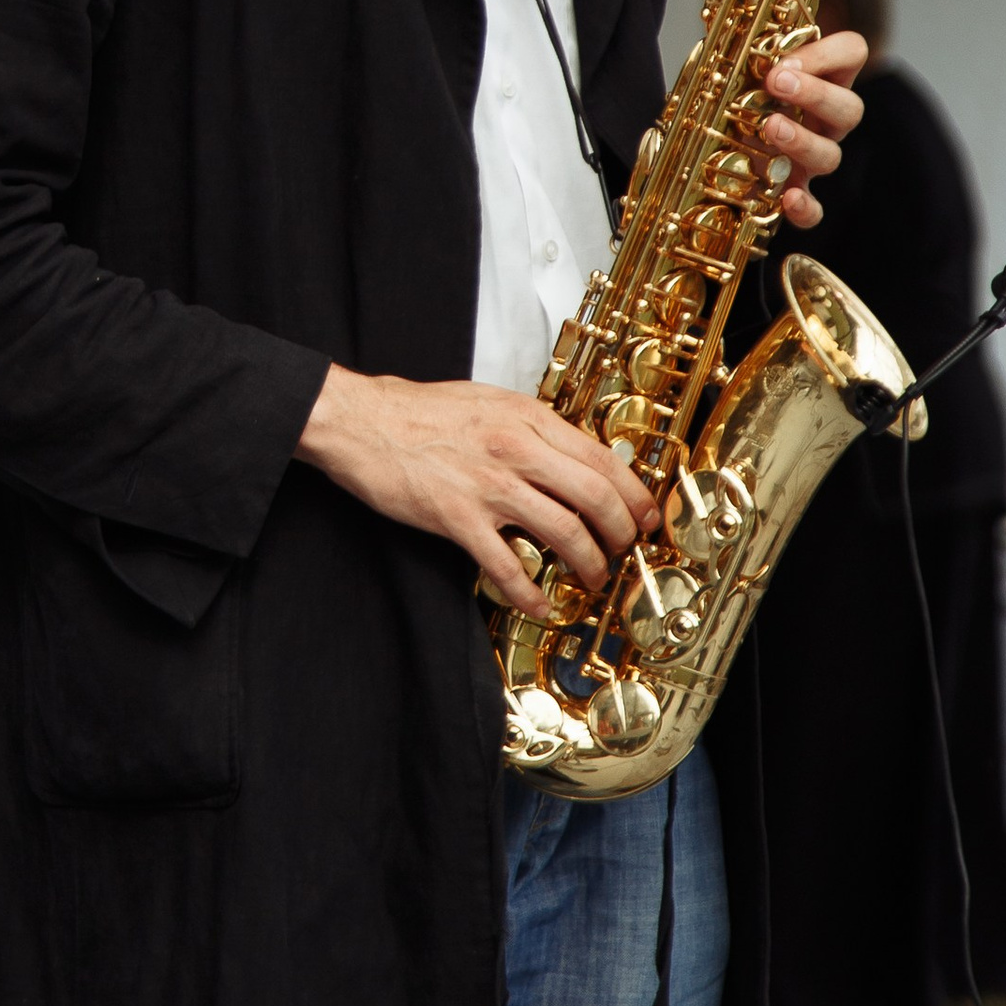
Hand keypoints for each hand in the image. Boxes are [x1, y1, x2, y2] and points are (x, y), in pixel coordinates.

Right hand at [296, 365, 659, 615]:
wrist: (359, 419)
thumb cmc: (418, 412)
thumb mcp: (488, 402)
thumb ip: (530, 428)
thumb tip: (570, 458)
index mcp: (526, 417)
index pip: (602, 459)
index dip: (635, 495)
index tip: (645, 517)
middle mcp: (515, 447)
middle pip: (596, 497)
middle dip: (621, 534)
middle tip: (622, 552)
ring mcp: (487, 483)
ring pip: (564, 531)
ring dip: (588, 564)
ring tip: (590, 578)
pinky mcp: (456, 517)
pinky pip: (506, 564)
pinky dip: (529, 592)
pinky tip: (537, 603)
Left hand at [702, 0, 867, 226]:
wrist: (716, 136)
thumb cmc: (740, 87)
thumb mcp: (731, 46)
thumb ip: (729, 9)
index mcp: (820, 73)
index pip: (853, 52)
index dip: (830, 53)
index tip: (788, 56)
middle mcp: (825, 116)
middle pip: (849, 106)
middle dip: (816, 94)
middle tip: (776, 83)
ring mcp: (812, 155)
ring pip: (831, 154)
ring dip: (802, 142)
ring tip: (767, 129)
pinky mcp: (793, 190)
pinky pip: (814, 208)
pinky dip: (804, 208)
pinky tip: (785, 198)